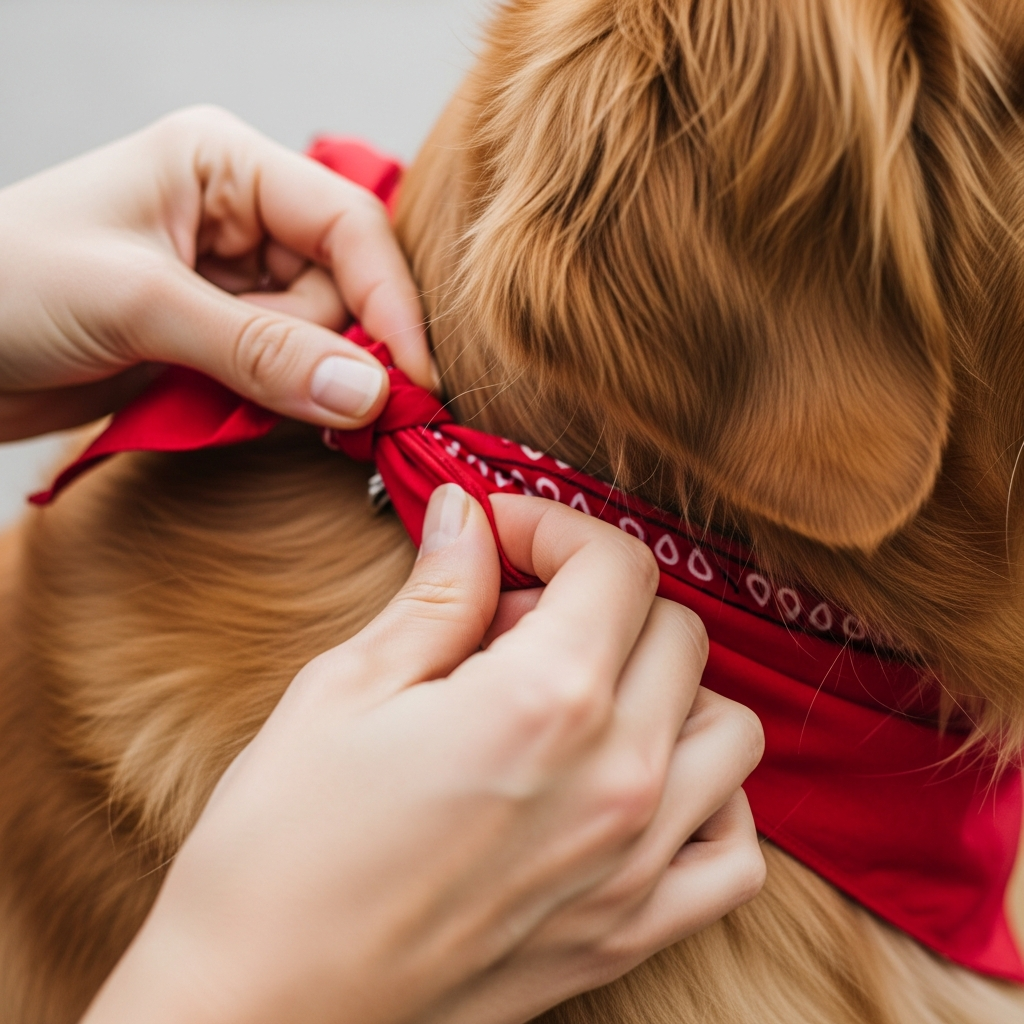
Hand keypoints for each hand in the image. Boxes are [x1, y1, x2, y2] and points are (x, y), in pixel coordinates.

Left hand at [0, 106, 430, 440]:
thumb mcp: (139, 305)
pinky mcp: (216, 340)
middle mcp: (238, 217)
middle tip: (330, 408)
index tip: (414, 379)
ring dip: (296, 385)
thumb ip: (261, 351)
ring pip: (317, 341)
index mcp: (225, 165)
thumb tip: (370, 394)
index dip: (390, 301)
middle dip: (336, 352)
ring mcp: (229, 283)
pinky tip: (235, 412)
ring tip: (229, 397)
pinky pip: (281, 375)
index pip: (348, 225)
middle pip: (342, 290)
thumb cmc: (4, 285)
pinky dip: (274, 404)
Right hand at [82, 487, 764, 1023]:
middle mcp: (616, 780)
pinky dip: (711, 799)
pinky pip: (736, 852)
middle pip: (676, 632)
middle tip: (512, 620)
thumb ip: (436, 594)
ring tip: (577, 696)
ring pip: (729, 728)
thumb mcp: (345, 689)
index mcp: (543, 702)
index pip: (617, 567)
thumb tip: (469, 517)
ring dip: (666, 687)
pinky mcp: (632, 933)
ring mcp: (637, 864)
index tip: (504, 536)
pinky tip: (639, 786)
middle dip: (600, 599)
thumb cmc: (282, 848)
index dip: (557, 527)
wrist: (262, 1006)